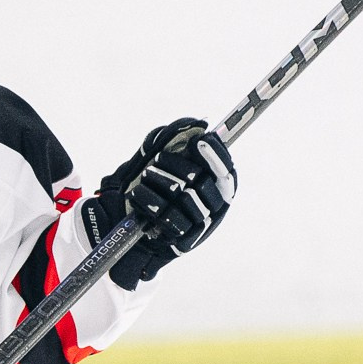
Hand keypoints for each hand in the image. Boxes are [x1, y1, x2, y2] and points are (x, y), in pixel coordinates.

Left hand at [83, 118, 237, 291]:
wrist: (137, 223)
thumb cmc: (154, 185)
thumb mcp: (160, 156)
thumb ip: (176, 138)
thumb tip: (197, 124)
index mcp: (217, 183)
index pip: (226, 169)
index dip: (215, 155)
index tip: (199, 142)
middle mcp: (215, 204)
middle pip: (202, 180)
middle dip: (175, 166)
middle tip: (158, 160)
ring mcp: (201, 222)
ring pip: (185, 197)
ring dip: (158, 181)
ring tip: (144, 176)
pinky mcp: (185, 239)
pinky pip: (169, 218)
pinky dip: (148, 201)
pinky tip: (137, 195)